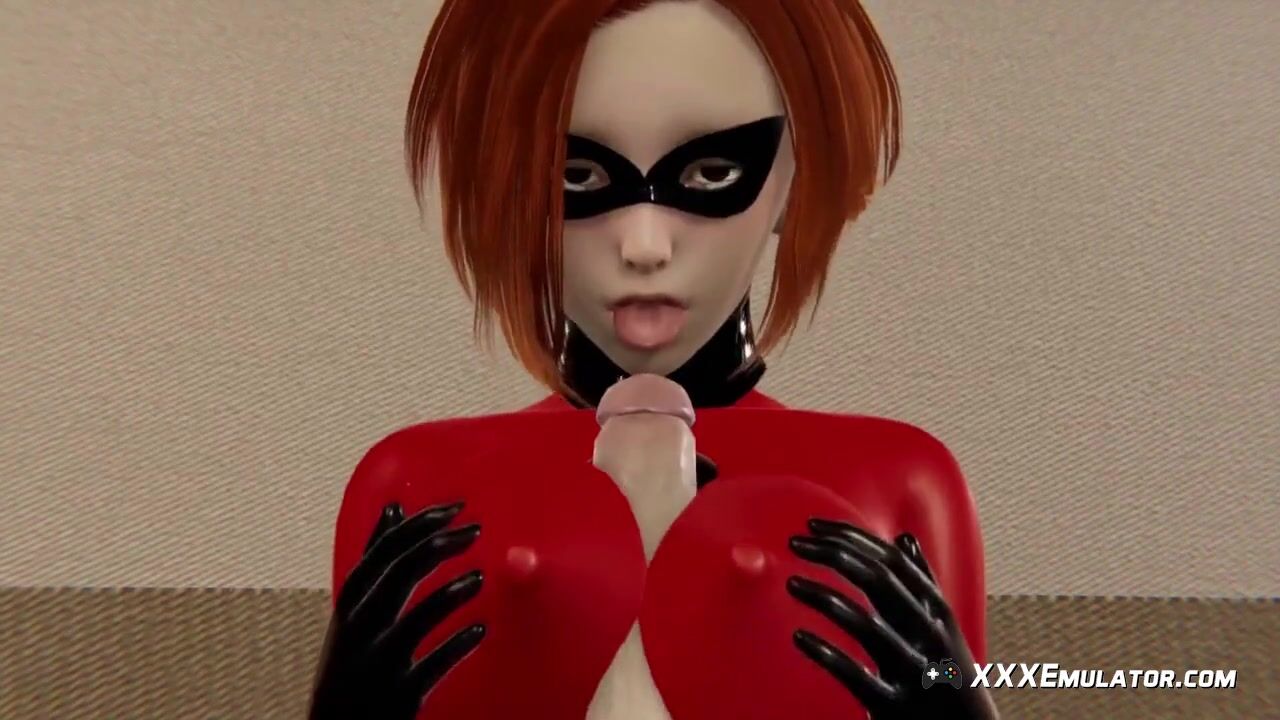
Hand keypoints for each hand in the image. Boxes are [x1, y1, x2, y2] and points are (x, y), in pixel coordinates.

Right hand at [309, 502, 485, 719]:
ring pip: (414, 620)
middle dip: (439, 546)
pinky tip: (481, 630)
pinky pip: (432, 666)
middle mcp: (358, 629)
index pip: (382, 551)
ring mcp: (377, 663)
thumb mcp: (355, 607)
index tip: (456, 508)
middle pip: (398, 575)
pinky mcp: (399, 695)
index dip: (420, 525)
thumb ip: (377, 560)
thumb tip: (394, 506)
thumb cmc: (353, 657)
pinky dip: (457, 646)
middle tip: (476, 530)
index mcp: (349, 602)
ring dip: (450, 595)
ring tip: (479, 578)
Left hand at [787, 519, 998, 718]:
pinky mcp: (894, 707)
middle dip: (834, 555)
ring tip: (792, 583)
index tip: (814, 525)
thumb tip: (905, 538)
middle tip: (795, 542)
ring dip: (824, 597)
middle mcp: (928, 635)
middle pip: (879, 581)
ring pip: (867, 624)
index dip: (851, 538)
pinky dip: (826, 653)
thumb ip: (922, 582)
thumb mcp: (942, 625)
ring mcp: (913, 671)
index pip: (891, 560)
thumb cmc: (949, 676)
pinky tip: (799, 636)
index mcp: (936, 611)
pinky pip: (856, 675)